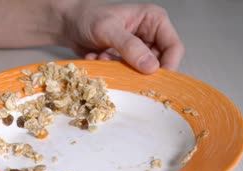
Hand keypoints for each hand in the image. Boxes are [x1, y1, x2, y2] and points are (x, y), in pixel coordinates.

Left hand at [63, 3, 183, 73]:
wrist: (69, 24)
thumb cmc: (88, 18)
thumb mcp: (108, 30)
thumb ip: (129, 47)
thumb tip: (151, 67)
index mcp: (155, 21)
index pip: (174, 48)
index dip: (168, 66)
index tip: (154, 81)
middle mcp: (151, 35)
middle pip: (160, 63)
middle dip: (139, 70)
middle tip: (119, 69)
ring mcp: (140, 49)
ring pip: (142, 71)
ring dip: (123, 71)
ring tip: (104, 58)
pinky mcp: (127, 60)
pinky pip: (128, 74)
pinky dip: (113, 71)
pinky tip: (98, 58)